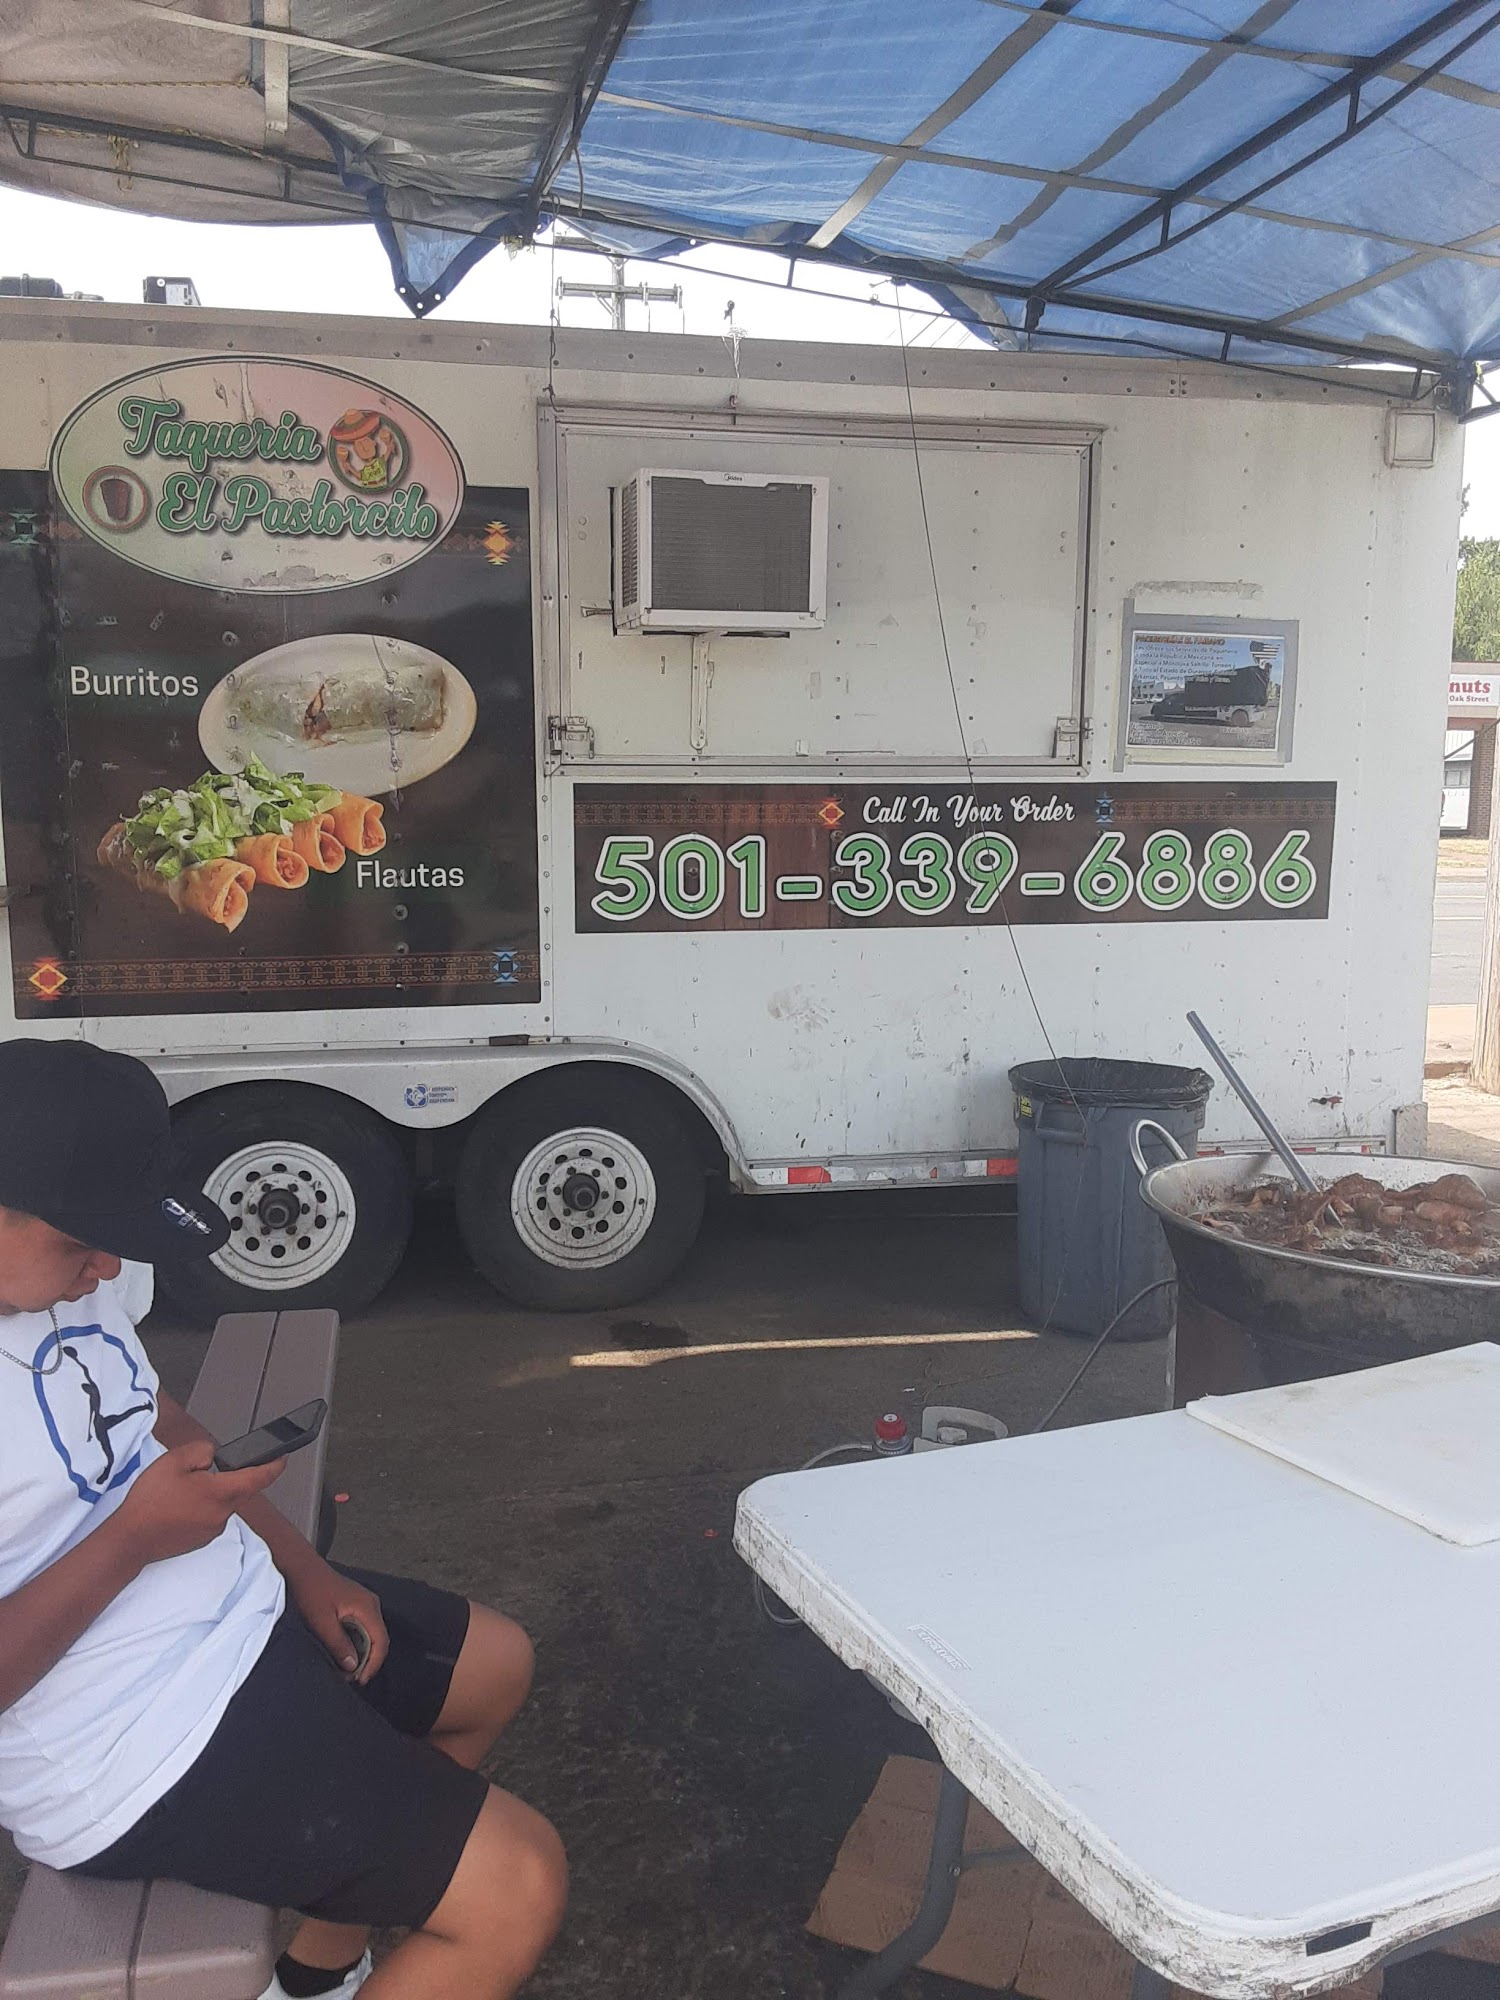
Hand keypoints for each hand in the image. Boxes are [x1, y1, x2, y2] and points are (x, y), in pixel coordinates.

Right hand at [115, 1441, 284, 1564]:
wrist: (131, 1540)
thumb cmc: (150, 1501)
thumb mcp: (174, 1460)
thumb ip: (202, 1450)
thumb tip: (213, 1457)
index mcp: (221, 1493)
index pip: (259, 1478)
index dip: (274, 1465)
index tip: (282, 1457)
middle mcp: (223, 1514)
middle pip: (240, 1490)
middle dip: (232, 1476)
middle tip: (206, 1468)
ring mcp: (213, 1530)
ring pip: (223, 1503)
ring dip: (212, 1492)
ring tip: (182, 1488)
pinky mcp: (201, 1539)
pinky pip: (211, 1516)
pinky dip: (202, 1507)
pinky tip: (179, 1504)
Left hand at [285, 1556, 388, 1683]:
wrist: (301, 1569)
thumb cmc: (310, 1590)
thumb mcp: (322, 1622)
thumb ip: (338, 1644)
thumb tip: (352, 1665)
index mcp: (366, 1607)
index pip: (381, 1641)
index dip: (374, 1664)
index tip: (361, 1680)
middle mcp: (370, 1604)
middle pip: (379, 1639)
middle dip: (367, 1661)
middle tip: (350, 1677)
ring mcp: (364, 1603)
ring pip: (370, 1634)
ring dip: (360, 1653)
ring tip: (345, 1668)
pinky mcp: (355, 1605)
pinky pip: (363, 1628)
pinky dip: (356, 1643)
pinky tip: (343, 1651)